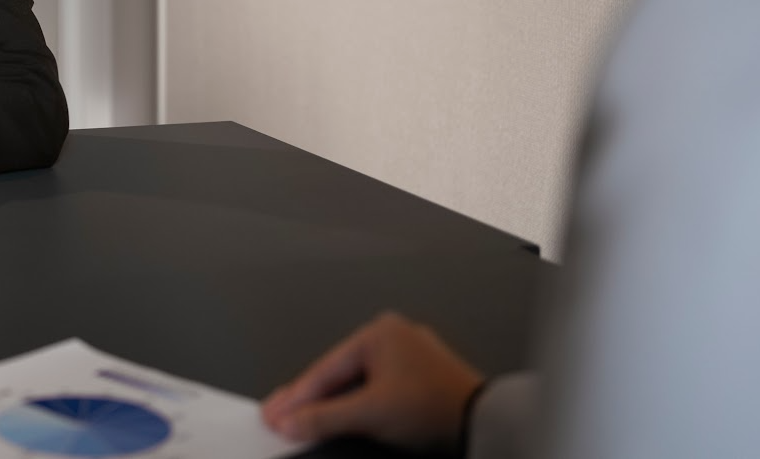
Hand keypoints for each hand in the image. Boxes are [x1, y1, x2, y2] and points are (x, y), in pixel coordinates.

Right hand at [261, 312, 482, 450]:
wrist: (485, 426)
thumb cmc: (435, 407)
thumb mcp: (369, 413)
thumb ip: (323, 418)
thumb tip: (291, 421)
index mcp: (380, 333)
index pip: (325, 369)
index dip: (296, 397)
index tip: (274, 414)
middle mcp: (395, 338)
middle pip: (340, 376)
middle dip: (311, 401)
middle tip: (282, 420)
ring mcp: (410, 359)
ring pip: (358, 385)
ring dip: (334, 406)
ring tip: (306, 422)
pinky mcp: (422, 381)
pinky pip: (378, 391)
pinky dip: (359, 407)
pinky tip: (344, 420)